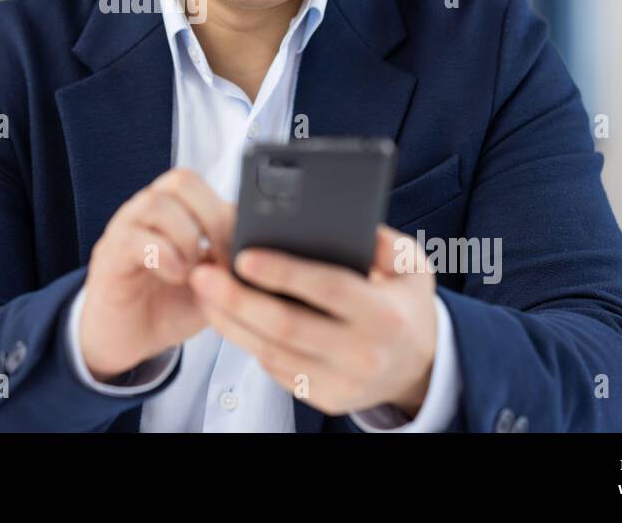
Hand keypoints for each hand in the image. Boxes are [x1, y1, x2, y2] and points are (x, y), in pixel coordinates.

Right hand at [79, 168, 233, 380]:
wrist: (128, 339)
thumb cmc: (171, 305)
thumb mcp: (215, 282)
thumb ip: (233, 260)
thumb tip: (267, 248)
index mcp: (177, 210)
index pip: (205, 184)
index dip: (229, 211)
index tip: (244, 249)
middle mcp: (149, 211)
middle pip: (181, 180)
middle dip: (212, 217)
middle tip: (222, 257)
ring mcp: (126, 229)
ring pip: (156, 203)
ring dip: (186, 237)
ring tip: (195, 272)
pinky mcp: (109, 256)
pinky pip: (133, 238)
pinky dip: (164, 256)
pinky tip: (176, 277)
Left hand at [187, 224, 436, 416]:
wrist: (418, 366)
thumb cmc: (404, 303)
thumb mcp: (412, 267)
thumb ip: (385, 242)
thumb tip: (347, 221)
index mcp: (385, 315)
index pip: (328, 289)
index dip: (283, 273)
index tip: (244, 255)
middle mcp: (364, 354)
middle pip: (287, 327)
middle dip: (238, 299)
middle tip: (203, 274)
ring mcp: (343, 383)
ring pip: (272, 352)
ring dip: (230, 322)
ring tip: (203, 291)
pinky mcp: (325, 399)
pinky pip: (275, 369)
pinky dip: (246, 341)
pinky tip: (225, 315)